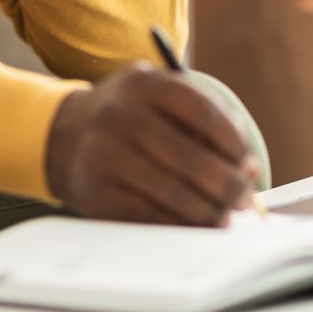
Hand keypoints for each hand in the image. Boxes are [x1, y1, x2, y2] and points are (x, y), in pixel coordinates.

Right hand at [45, 64, 258, 226]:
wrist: (64, 135)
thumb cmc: (131, 118)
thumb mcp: (158, 97)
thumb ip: (204, 120)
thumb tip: (247, 168)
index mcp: (145, 85)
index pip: (205, 115)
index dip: (234, 145)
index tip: (248, 164)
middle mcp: (121, 116)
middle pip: (192, 160)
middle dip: (229, 186)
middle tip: (243, 199)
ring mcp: (105, 156)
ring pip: (174, 195)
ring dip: (210, 212)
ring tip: (225, 217)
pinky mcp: (97, 193)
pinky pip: (150, 217)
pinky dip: (181, 226)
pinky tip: (196, 226)